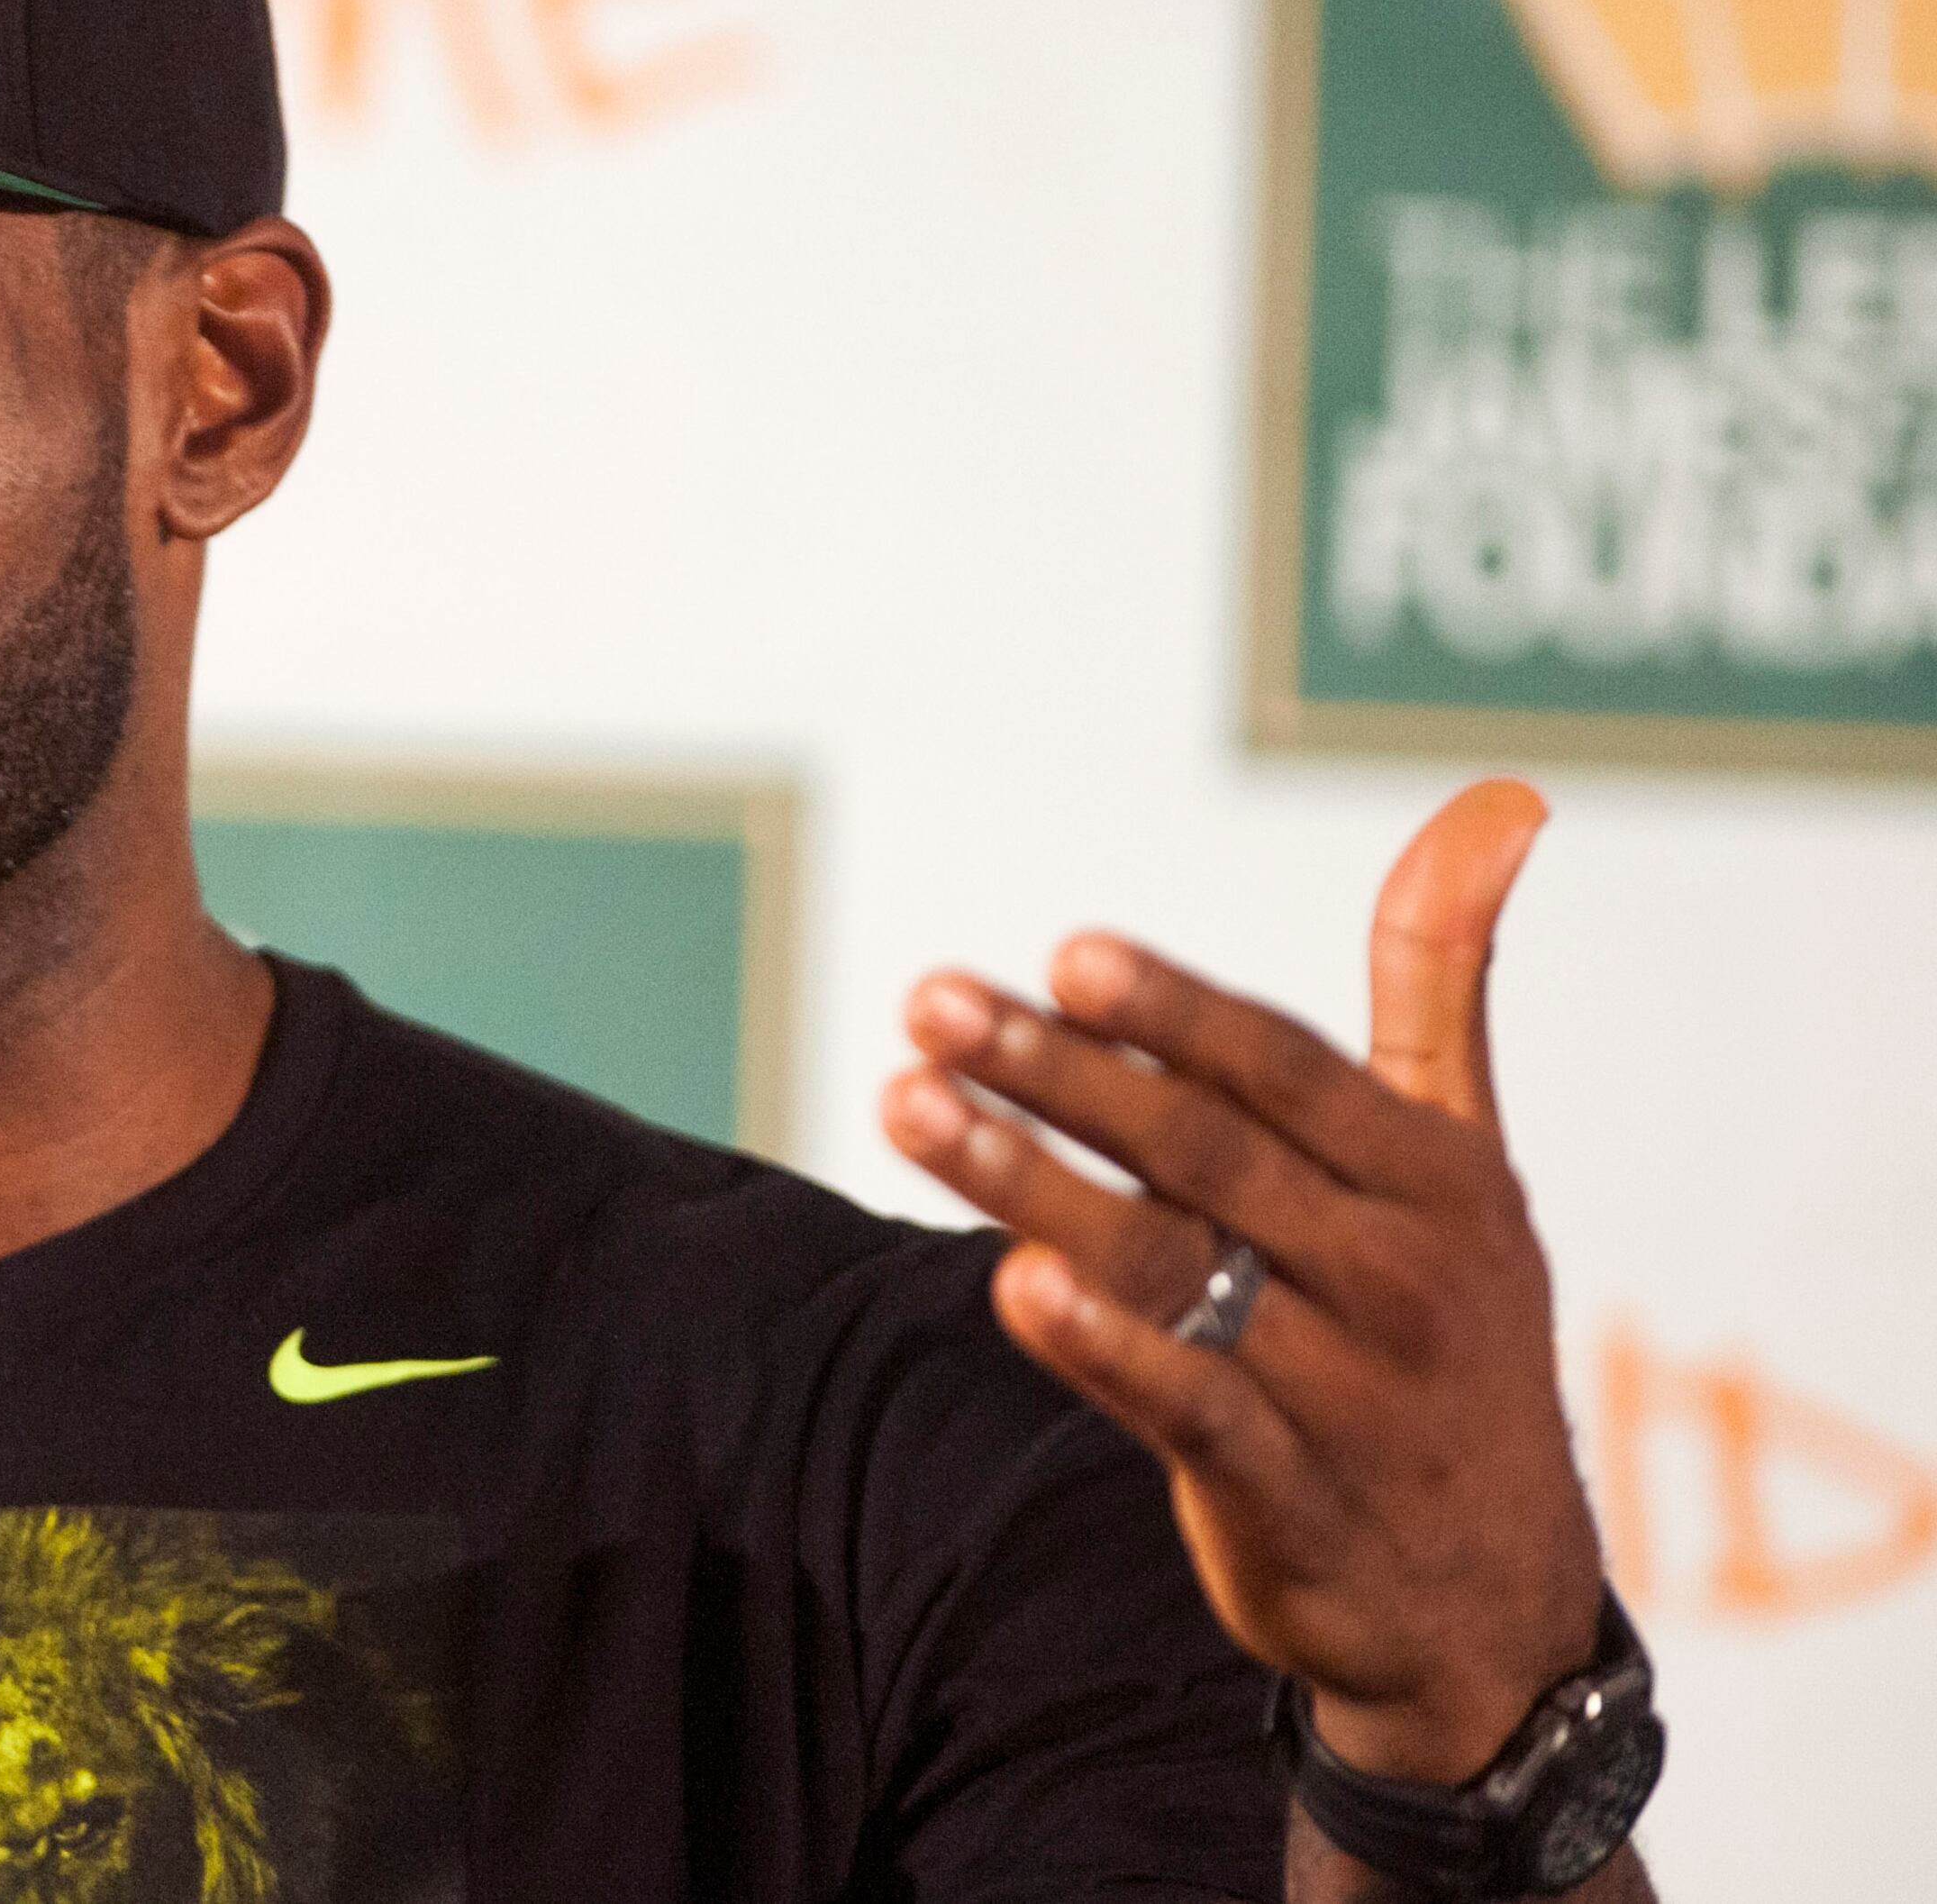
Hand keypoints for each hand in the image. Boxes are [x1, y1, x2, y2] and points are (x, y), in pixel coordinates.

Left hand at [881, 779, 1607, 1783]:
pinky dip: (1105, 1350)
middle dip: (1056, 1072)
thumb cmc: (1448, 1330)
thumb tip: (1493, 798)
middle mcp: (1399, 1274)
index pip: (1284, 1070)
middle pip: (1202, 1153)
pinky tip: (1012, 1288)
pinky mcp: (1292, 1498)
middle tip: (930, 1004)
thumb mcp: (1465, 1157)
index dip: (1174, 1014)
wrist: (1491, 1603)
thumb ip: (1438, 984)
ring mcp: (1348, 1391)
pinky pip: (1191, 1411)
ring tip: (908, 1104)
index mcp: (1436, 1178)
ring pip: (1171, 1266)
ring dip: (1030, 1181)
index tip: (1063, 959)